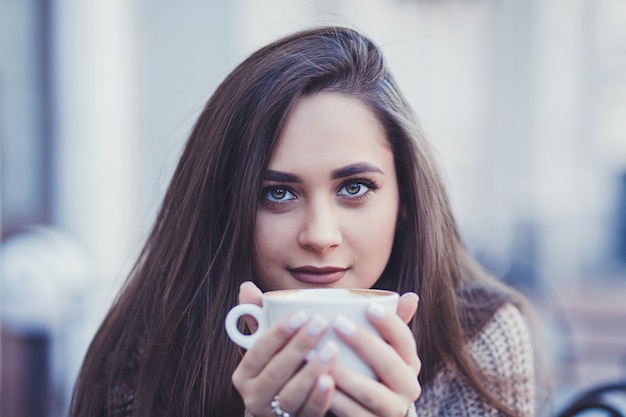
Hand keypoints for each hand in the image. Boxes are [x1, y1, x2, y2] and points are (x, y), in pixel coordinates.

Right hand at [232, 282, 337, 416]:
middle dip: (298, 347)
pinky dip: (320, 398)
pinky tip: (332, 380)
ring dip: (311, 371)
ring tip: (331, 350)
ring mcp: (274, 414)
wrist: (284, 411)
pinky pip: (308, 413)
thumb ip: (257, 316)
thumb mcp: (267, 345)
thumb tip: (247, 287)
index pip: (258, 350)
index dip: (279, 332)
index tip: (301, 313)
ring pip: (291, 395)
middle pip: (276, 372)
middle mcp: (254, 396)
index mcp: (244, 374)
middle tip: (320, 324)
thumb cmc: (279, 368)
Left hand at [329, 292, 420, 416]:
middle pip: (390, 364)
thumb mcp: (381, 348)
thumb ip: (392, 323)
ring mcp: (393, 411)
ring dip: (347, 374)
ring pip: (372, 393)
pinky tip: (319, 383)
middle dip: (365, 343)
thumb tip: (411, 296)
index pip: (405, 340)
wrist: (365, 412)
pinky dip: (337, 400)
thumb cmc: (369, 370)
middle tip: (338, 323)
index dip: (390, 323)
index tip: (369, 307)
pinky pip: (356, 415)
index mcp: (410, 363)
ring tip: (322, 354)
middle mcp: (408, 388)